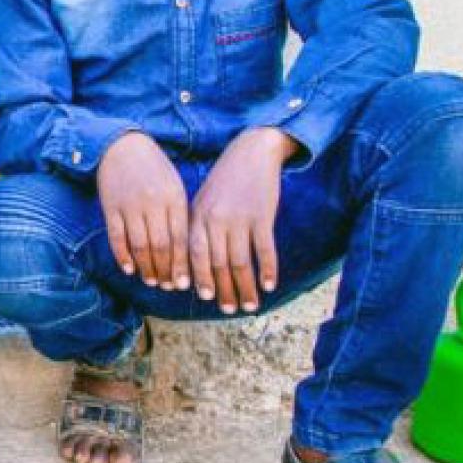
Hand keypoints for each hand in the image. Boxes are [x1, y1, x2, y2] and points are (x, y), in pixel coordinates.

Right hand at [97, 132, 189, 290]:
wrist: (122, 145)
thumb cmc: (154, 169)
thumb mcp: (174, 186)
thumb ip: (179, 215)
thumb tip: (184, 252)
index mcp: (173, 198)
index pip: (180, 239)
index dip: (181, 265)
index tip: (183, 284)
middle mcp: (153, 203)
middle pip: (160, 246)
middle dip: (164, 271)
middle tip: (167, 287)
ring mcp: (130, 206)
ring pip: (139, 245)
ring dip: (145, 267)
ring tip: (151, 280)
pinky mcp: (110, 207)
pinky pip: (117, 237)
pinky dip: (123, 256)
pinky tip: (129, 268)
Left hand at [189, 127, 296, 312]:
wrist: (250, 153)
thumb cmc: (224, 181)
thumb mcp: (203, 201)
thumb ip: (198, 228)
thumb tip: (195, 263)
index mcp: (196, 217)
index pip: (193, 254)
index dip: (197, 277)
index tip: (201, 297)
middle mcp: (215, 220)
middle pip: (217, 263)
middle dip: (222, 290)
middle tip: (228, 310)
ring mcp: (239, 219)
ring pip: (240, 262)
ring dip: (245, 287)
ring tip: (250, 305)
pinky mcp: (262, 217)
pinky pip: (264, 250)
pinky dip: (267, 270)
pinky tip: (269, 286)